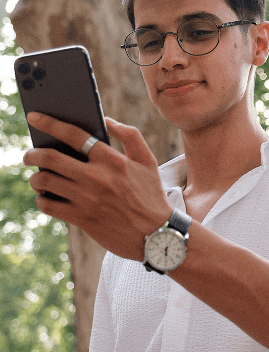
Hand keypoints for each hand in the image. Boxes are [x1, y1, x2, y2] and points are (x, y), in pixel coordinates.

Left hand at [23, 113, 171, 260]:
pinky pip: (48, 206)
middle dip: (32, 153)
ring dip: (36, 178)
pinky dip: (41, 200)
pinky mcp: (81, 218)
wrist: (156, 235)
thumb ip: (130, 135)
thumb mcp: (148, 161)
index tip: (34, 117)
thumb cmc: (151, 196)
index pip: (74, 135)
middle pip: (51, 158)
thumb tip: (106, 120)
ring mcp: (87, 199)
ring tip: (38, 178)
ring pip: (45, 181)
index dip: (50, 123)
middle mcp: (96, 177)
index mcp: (112, 159)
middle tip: (28, 155)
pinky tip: (46, 198)